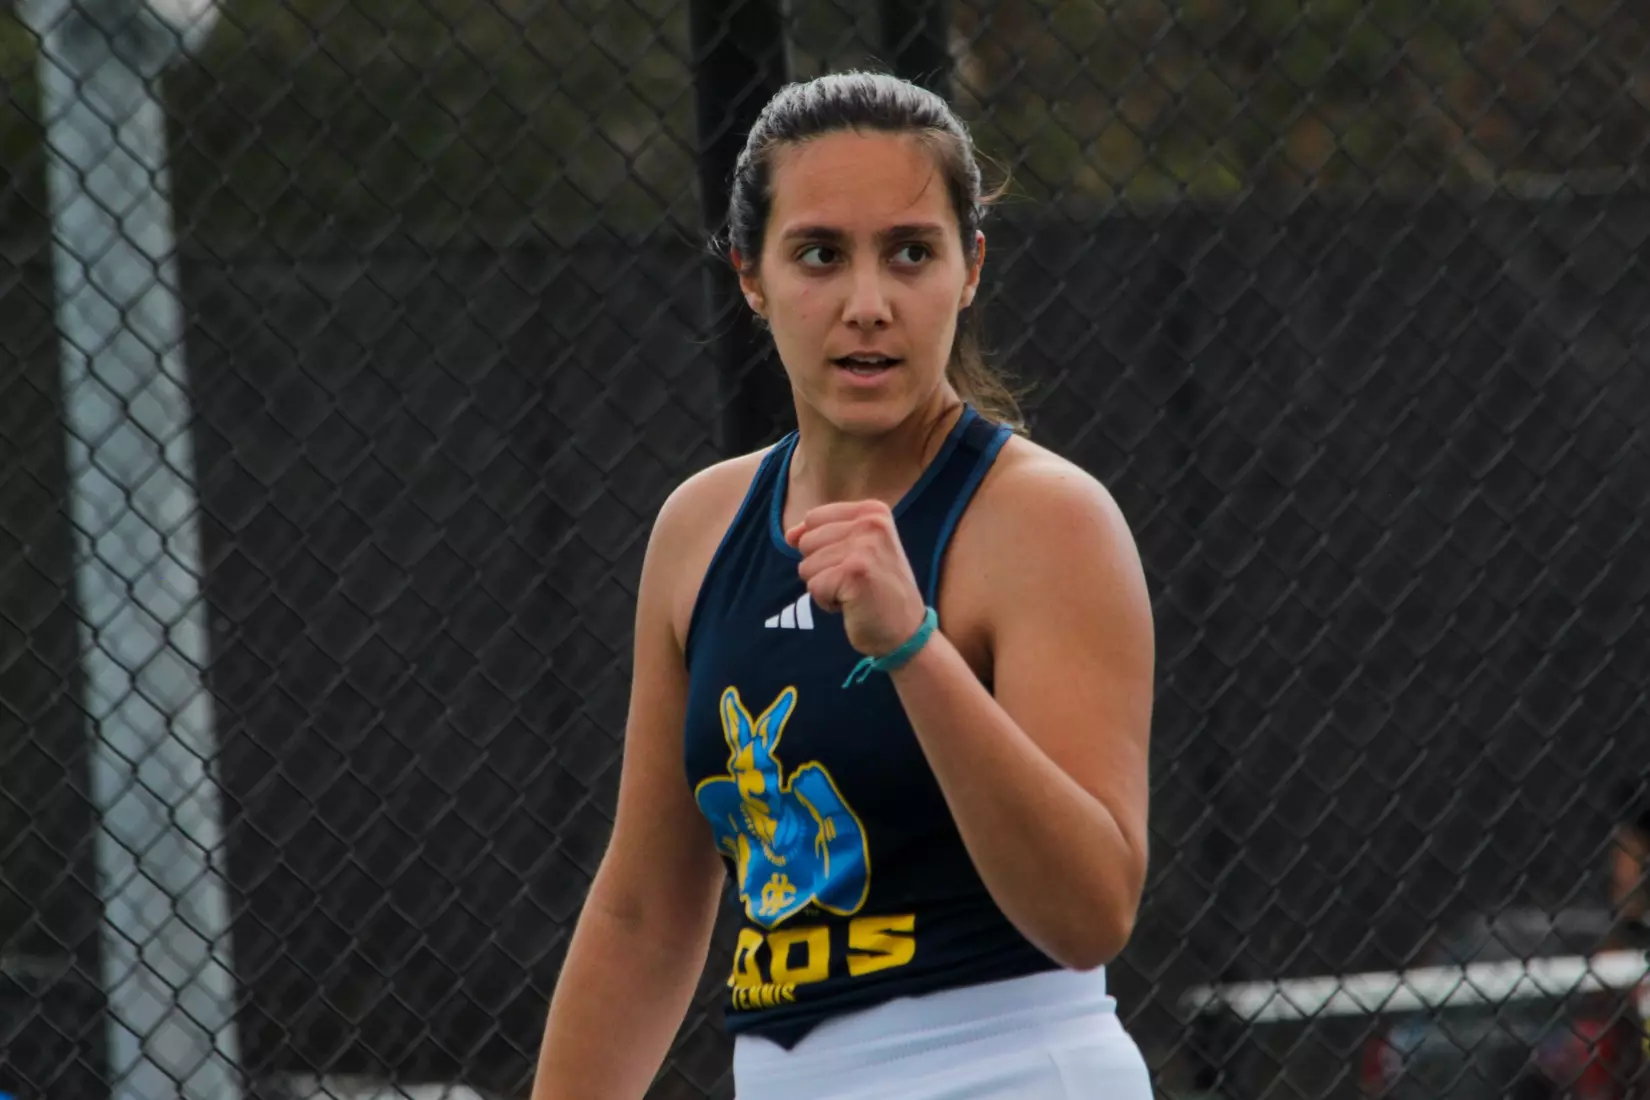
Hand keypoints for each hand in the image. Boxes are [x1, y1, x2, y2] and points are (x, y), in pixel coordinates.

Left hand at [786, 501, 927, 658]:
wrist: (906, 631)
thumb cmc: (877, 591)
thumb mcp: (855, 550)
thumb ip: (821, 535)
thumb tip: (789, 535)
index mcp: (873, 511)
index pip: (813, 519)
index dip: (820, 547)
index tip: (851, 563)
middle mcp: (871, 523)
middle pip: (807, 542)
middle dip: (821, 568)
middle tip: (854, 581)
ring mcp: (864, 547)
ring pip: (807, 566)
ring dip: (824, 586)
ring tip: (854, 592)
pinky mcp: (855, 573)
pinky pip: (815, 587)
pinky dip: (827, 602)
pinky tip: (853, 604)